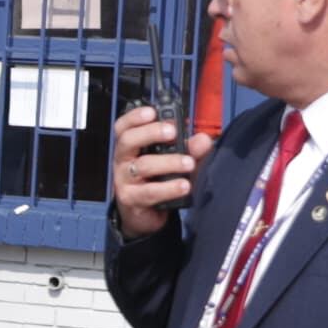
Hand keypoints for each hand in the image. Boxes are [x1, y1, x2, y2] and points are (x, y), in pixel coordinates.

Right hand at [111, 105, 213, 238]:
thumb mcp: (173, 162)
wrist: (144, 216)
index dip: (134, 117)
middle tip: (173, 132)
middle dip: (151, 132)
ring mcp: (124, 181)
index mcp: (131, 147)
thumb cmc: (156, 182)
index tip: (153, 112)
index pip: (124, 127)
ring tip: (189, 163)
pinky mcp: (131, 199)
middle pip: (128, 140)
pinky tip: (184, 185)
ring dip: (168, 162)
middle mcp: (123, 161)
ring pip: (142, 166)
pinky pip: (149, 192)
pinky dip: (169, 188)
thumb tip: (204, 139)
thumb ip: (189, 150)